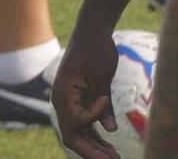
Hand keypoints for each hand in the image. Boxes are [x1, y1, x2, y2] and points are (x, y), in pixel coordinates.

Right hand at [49, 23, 121, 158]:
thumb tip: (110, 131)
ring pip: (81, 133)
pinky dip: (98, 134)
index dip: (91, 116)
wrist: (93, 31)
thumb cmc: (95, 49)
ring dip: (96, 146)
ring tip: (115, 157)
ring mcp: (72, 104)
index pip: (75, 122)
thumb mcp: (101, 75)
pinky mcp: (83, 101)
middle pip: (74, 136)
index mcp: (63, 96)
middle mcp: (64, 104)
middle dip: (92, 151)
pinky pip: (88, 124)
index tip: (104, 97)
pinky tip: (111, 143)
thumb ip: (104, 104)